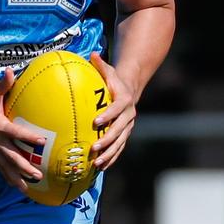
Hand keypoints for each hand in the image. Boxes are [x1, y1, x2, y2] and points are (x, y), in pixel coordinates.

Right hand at [0, 69, 44, 192]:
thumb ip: (4, 84)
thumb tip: (11, 71)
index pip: (15, 132)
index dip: (28, 137)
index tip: (41, 141)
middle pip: (11, 156)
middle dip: (24, 167)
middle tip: (38, 174)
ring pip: (5, 166)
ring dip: (16, 177)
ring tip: (28, 189)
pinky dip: (8, 176)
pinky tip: (16, 186)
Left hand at [90, 52, 136, 169]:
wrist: (131, 89)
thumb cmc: (114, 80)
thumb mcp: (109, 71)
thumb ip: (101, 65)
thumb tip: (92, 54)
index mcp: (124, 101)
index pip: (115, 109)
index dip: (107, 115)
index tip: (96, 122)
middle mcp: (128, 116)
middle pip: (119, 130)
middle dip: (107, 140)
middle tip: (93, 148)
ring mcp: (128, 127)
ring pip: (120, 143)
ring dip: (109, 154)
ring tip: (97, 163)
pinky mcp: (125, 134)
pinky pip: (119, 148)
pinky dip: (112, 158)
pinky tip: (101, 168)